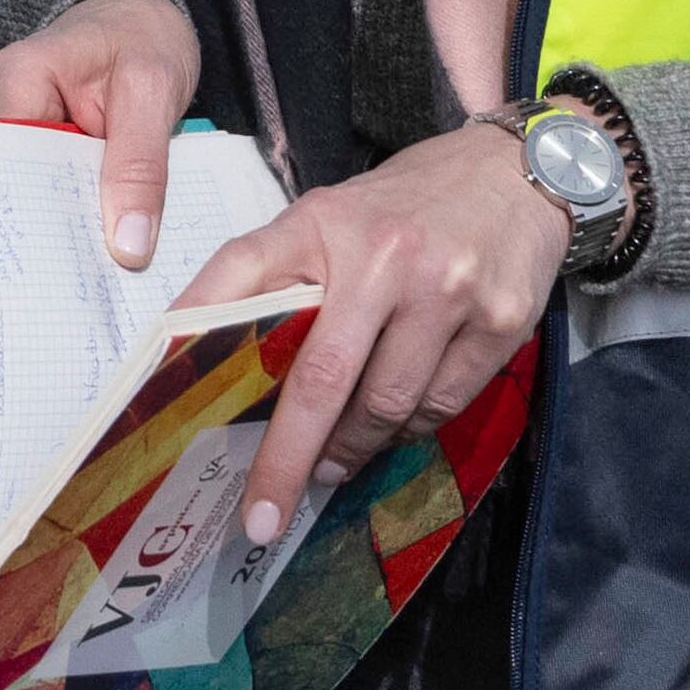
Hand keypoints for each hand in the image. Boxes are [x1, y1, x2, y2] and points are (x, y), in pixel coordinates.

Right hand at [0, 0, 200, 269]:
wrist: (143, 17)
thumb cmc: (143, 38)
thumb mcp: (154, 91)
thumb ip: (140, 165)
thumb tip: (128, 247)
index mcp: (16, 78)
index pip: (8, 163)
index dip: (33, 218)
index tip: (66, 271)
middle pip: (2, 184)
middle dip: (36, 233)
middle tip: (75, 291)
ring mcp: (3, 125)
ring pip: (15, 192)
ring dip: (48, 228)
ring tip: (80, 281)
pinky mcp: (23, 144)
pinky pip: (32, 187)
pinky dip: (57, 215)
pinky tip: (83, 252)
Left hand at [176, 120, 563, 549]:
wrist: (519, 175)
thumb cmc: (408, 208)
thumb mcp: (334, 219)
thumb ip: (284, 275)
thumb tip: (217, 358)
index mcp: (322, 222)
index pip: (242, 274)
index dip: (199, 334)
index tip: (170, 405)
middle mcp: (385, 254)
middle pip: (321, 378)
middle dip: (284, 459)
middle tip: (261, 514)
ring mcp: (446, 290)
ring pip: (385, 407)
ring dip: (352, 449)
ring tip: (333, 461)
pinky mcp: (499, 323)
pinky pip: (440, 406)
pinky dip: (408, 430)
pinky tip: (394, 426)